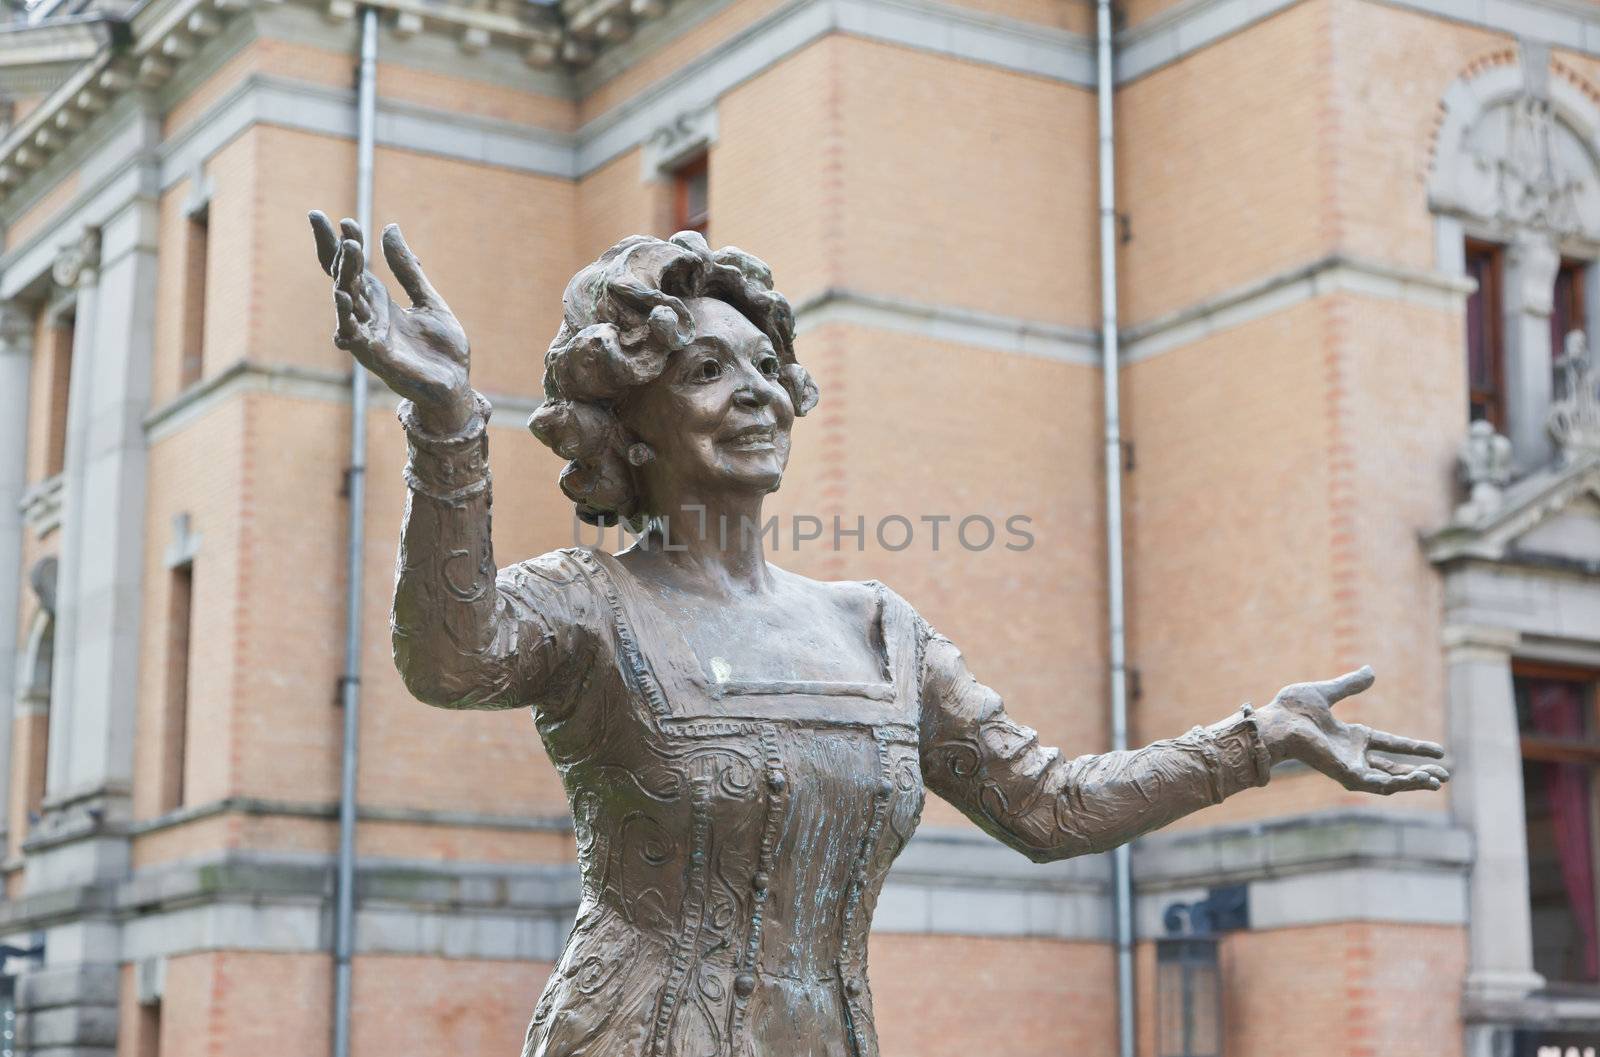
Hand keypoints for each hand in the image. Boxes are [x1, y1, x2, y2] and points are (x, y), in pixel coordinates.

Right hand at [309, 211, 471, 434]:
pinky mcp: (372, 354)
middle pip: (343, 276)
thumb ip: (407, 269)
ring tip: (350, 248)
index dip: (346, 243)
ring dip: (346, 274)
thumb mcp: (428, 299)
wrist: (455, 386)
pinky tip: (342, 295)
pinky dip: (345, 315)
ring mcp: (367, 333)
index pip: (354, 266)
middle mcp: (368, 314)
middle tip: (330, 221)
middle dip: (336, 249)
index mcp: (379, 300)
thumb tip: (389, 228)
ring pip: (346, 298)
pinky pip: (352, 332)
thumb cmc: (441, 349)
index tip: (344, 218)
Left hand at [1253, 666, 1449, 794]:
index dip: (1413, 747)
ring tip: (1438, 779)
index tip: (1439, 750)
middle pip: (1393, 769)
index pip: (1390, 745)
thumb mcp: (1327, 692)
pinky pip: (1377, 785)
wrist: (1276, 721)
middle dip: (1419, 773)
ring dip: (1413, 781)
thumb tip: (1371, 672)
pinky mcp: (1346, 775)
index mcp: (1351, 737)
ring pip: (1389, 781)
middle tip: (1445, 775)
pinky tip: (1418, 779)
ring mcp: (1350, 766)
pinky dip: (1399, 783)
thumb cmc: (1292, 709)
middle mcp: (1353, 755)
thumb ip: (1350, 684)